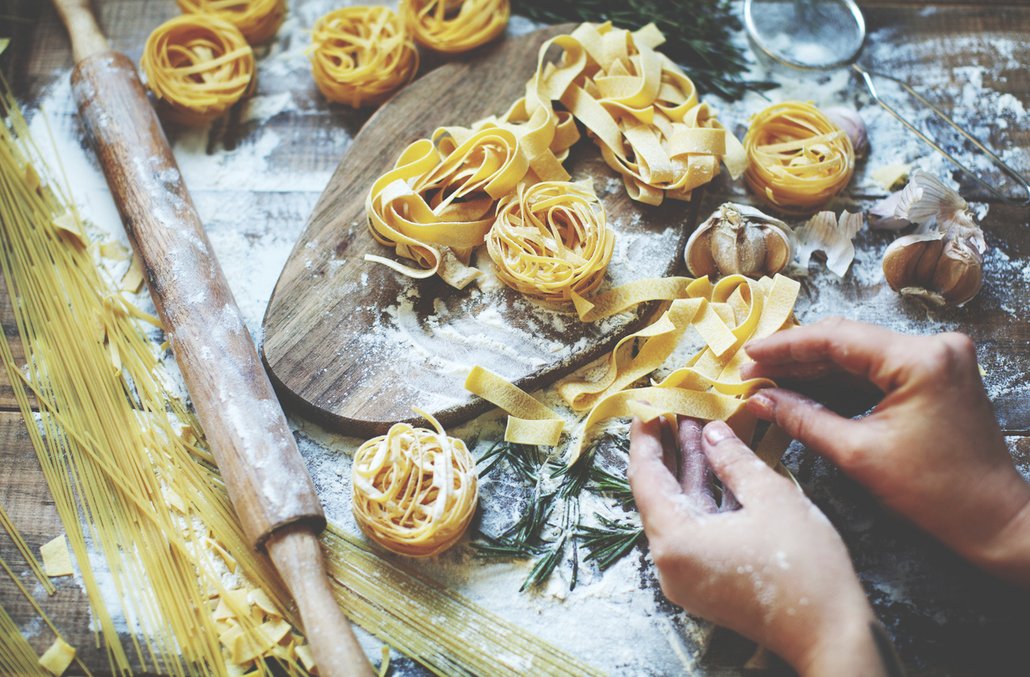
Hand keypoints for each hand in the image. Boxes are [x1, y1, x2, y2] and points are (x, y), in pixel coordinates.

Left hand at [629, 416, 886, 675]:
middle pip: (659, 494)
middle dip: (670, 449)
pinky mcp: (706, 582)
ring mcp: (687, 576)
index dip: (646, 439)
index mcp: (675, 541)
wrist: (831, 634)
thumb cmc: (804, 567)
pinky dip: (704, 497)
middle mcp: (670, 562)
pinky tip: (717, 466)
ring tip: (697, 427)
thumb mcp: (770, 497)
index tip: (648, 407)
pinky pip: (695, 529)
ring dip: (690, 470)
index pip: (645, 478)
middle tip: (675, 409)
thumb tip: (710, 432)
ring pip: (679, 510)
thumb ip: (733, 459)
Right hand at [742, 318, 1029, 586]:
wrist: (993, 518)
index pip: (837, 338)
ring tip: (770, 383)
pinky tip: (804, 390)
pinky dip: (841, 381)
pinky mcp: (935, 373)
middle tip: (752, 372)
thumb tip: (760, 399)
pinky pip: (877, 369)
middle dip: (796, 357)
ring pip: (859, 354)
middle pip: (847, 341)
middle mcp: (933, 346)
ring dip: (815, 369)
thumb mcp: (858, 454)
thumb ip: (803, 419)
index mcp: (920, 360)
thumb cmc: (934, 493)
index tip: (748, 354)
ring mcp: (937, 357)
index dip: (785, 346)